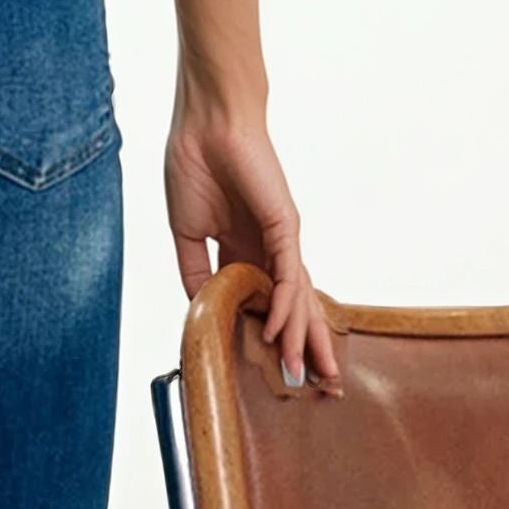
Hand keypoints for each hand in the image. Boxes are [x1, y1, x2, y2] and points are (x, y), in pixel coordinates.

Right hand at [165, 104, 341, 390]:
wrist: (205, 122)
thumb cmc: (195, 164)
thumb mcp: (186, 232)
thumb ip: (194, 271)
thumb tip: (200, 309)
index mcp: (245, 250)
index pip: (264, 303)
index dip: (271, 336)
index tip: (274, 369)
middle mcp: (269, 249)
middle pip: (293, 307)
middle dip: (307, 347)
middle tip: (322, 386)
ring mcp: (279, 239)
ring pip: (297, 297)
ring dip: (303, 339)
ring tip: (310, 375)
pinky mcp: (284, 225)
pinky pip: (288, 274)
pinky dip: (285, 305)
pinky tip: (280, 332)